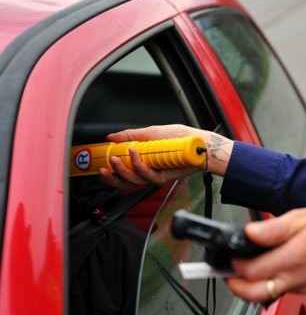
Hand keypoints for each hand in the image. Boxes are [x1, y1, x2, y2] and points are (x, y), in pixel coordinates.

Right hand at [98, 124, 233, 187]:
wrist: (196, 141)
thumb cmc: (178, 137)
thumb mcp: (150, 133)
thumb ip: (130, 136)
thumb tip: (111, 137)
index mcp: (143, 162)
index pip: (123, 172)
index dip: (110, 173)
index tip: (99, 167)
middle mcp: (148, 171)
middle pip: (125, 181)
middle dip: (111, 177)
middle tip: (103, 168)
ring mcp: (156, 175)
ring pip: (134, 180)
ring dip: (122, 170)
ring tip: (116, 158)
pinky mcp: (164, 178)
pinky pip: (147, 175)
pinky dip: (138, 164)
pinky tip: (134, 153)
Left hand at [226, 204, 305, 302]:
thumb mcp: (305, 217)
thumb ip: (275, 227)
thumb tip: (250, 233)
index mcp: (292, 258)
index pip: (251, 271)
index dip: (235, 264)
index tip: (230, 252)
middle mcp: (294, 278)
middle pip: (253, 293)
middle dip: (234, 284)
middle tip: (227, 269)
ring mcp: (298, 286)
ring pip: (264, 295)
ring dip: (248, 286)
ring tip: (243, 268)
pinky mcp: (302, 288)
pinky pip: (277, 290)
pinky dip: (265, 283)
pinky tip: (265, 266)